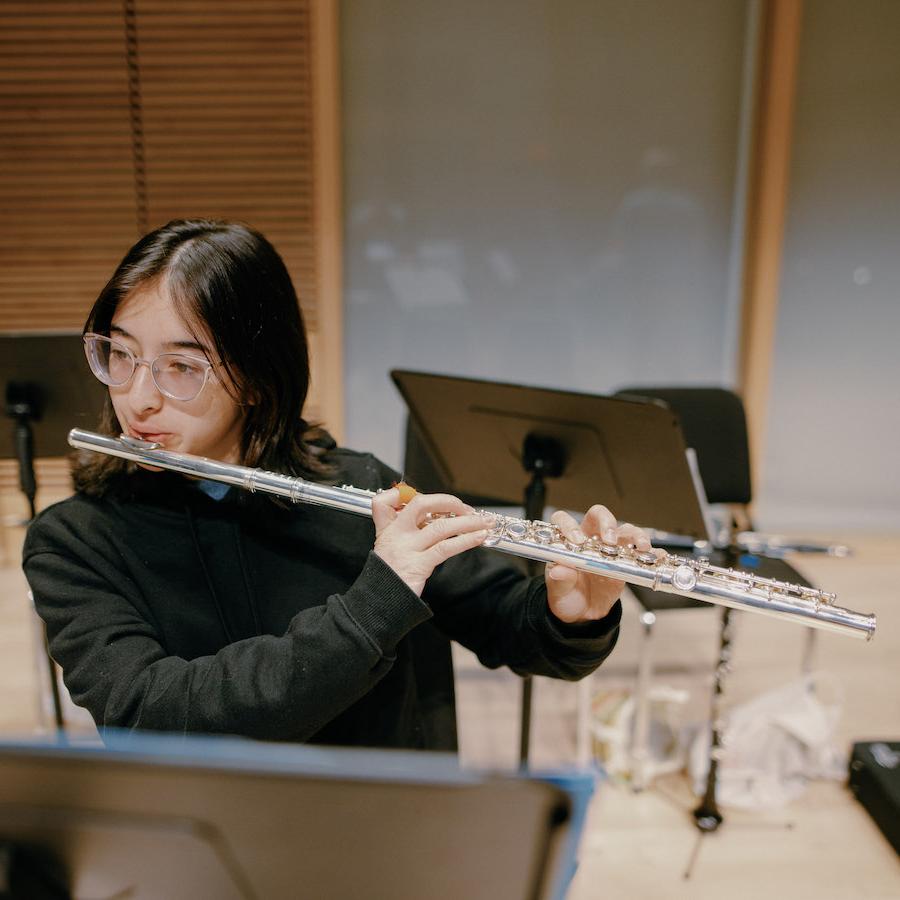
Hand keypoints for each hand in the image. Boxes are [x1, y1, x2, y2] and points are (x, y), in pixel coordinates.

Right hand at [371, 489, 490, 595]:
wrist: (381, 604)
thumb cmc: (390, 578)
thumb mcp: (390, 550)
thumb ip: (407, 532)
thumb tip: (436, 518)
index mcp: (387, 529)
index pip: (385, 500)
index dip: (402, 493)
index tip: (428, 499)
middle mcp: (395, 535)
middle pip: (420, 504)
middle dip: (448, 501)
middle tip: (466, 508)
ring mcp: (406, 548)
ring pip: (440, 526)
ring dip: (468, 522)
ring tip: (484, 522)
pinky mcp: (418, 565)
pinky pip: (446, 547)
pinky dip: (467, 539)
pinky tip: (479, 537)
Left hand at [545, 505, 656, 623]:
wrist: (582, 613)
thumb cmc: (566, 596)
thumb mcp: (559, 591)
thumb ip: (559, 580)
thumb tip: (558, 570)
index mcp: (569, 542)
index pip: (565, 520)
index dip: (569, 525)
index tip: (577, 540)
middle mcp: (591, 539)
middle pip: (600, 516)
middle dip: (607, 523)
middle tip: (611, 540)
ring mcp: (611, 549)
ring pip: (626, 530)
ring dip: (636, 535)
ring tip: (642, 548)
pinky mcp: (627, 562)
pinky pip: (643, 552)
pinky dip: (654, 553)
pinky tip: (659, 558)